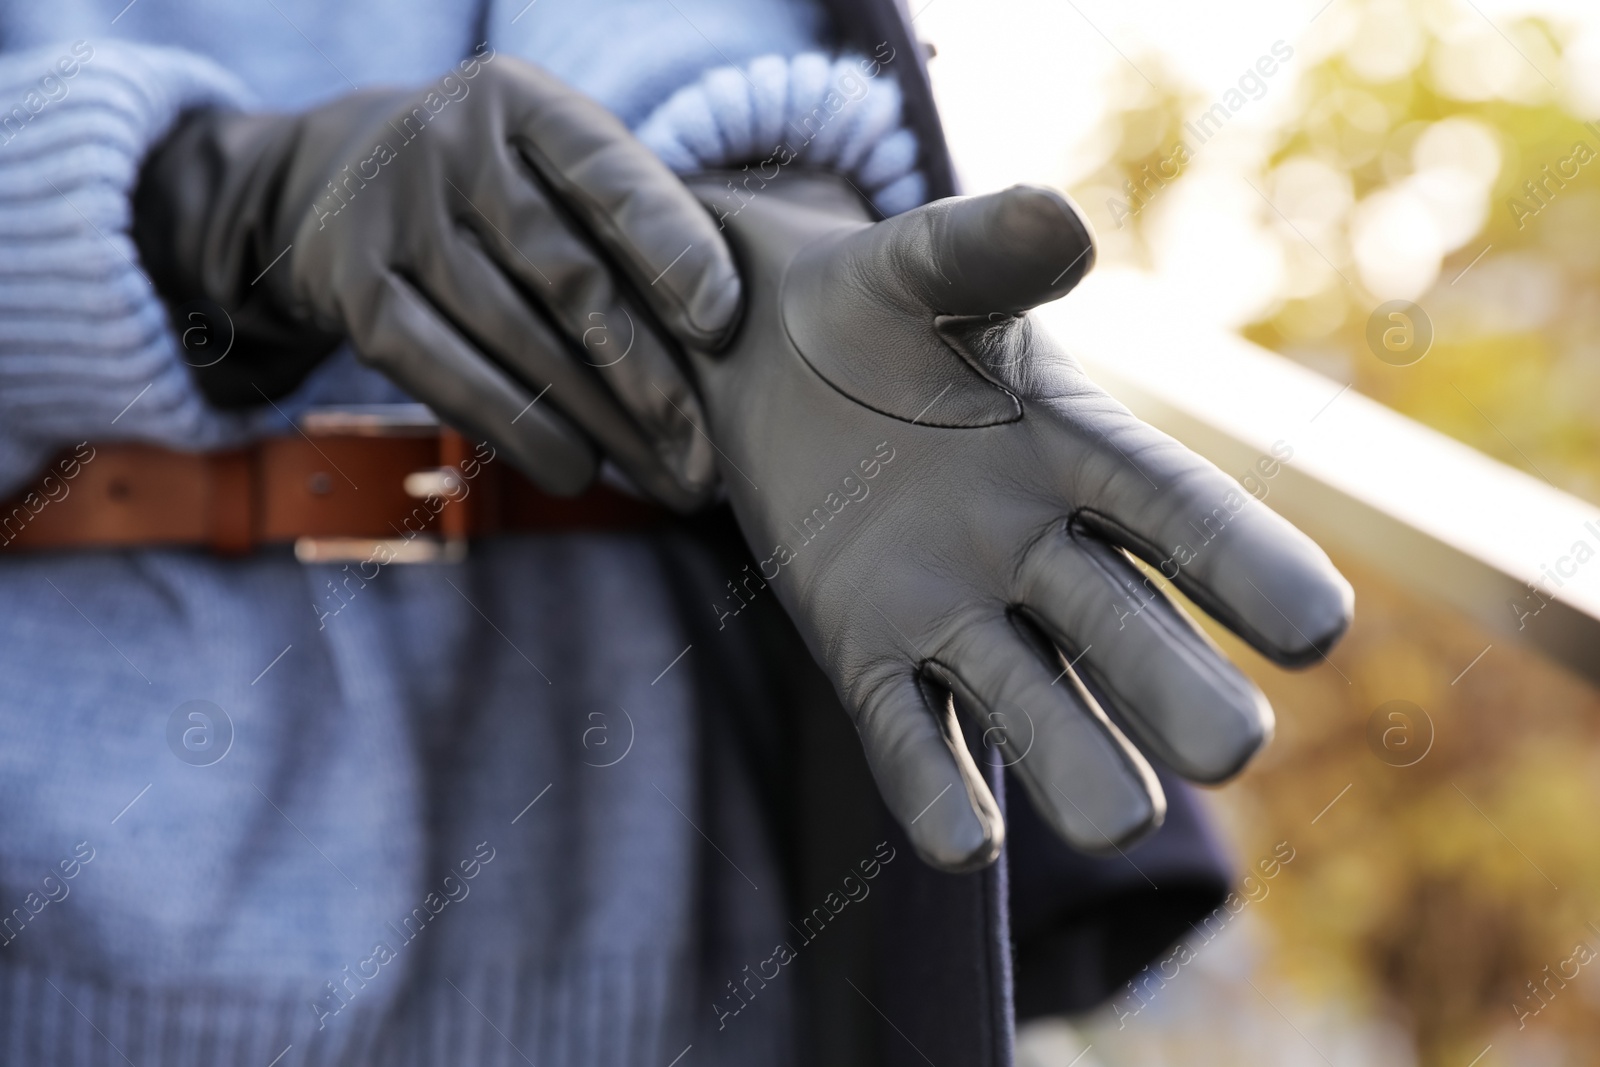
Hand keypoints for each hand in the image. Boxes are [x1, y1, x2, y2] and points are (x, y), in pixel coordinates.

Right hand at [133, 51, 737, 509]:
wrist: (340, 184)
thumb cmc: (500, 192)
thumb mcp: (555, 170)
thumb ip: (630, 222)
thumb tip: (726, 341)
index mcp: (521, 101)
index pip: (612, 178)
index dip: (674, 252)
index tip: (722, 328)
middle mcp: (449, 144)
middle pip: (570, 276)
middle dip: (651, 378)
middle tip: (706, 456)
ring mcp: (391, 216)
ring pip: (519, 340)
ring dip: (603, 426)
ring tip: (666, 479)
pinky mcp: (353, 291)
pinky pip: (449, 376)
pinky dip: (522, 431)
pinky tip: (578, 471)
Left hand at [685, 173, 1352, 870]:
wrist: (766, 358)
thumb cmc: (873, 307)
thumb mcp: (921, 268)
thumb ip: (985, 251)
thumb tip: (1062, 223)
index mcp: (1081, 453)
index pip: (1182, 516)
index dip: (1247, 567)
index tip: (1316, 627)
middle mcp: (1038, 553)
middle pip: (1128, 636)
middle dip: (1176, 689)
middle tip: (1229, 744)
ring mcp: (955, 615)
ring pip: (1037, 707)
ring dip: (1078, 763)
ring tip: (1113, 821)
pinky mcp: (868, 655)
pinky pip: (909, 737)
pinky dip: (933, 789)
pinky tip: (960, 844)